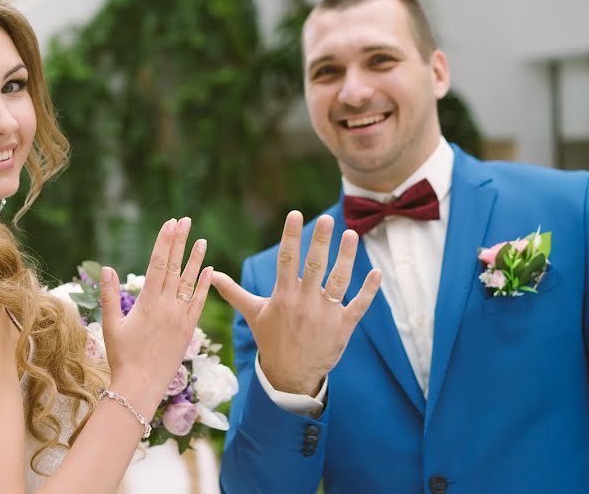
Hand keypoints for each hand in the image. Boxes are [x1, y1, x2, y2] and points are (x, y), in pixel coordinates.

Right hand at [100, 217, 211, 416]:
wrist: (141, 387)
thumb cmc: (121, 357)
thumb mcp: (110, 325)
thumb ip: (109, 295)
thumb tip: (107, 268)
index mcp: (147, 303)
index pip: (158, 264)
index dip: (164, 242)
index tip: (169, 224)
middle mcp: (166, 307)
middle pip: (174, 268)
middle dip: (179, 242)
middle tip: (185, 221)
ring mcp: (180, 318)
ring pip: (189, 283)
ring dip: (196, 260)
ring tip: (201, 241)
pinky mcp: (188, 330)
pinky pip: (199, 304)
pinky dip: (204, 286)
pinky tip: (209, 272)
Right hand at [212, 211, 380, 395]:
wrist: (290, 375)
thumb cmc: (271, 339)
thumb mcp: (253, 314)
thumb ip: (234, 292)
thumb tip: (212, 275)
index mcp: (283, 296)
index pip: (287, 260)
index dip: (291, 236)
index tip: (295, 214)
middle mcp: (305, 303)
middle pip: (315, 267)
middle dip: (321, 242)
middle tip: (328, 219)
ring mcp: (325, 315)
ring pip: (338, 282)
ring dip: (346, 259)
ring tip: (351, 235)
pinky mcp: (343, 327)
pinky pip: (358, 306)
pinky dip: (368, 290)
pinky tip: (376, 272)